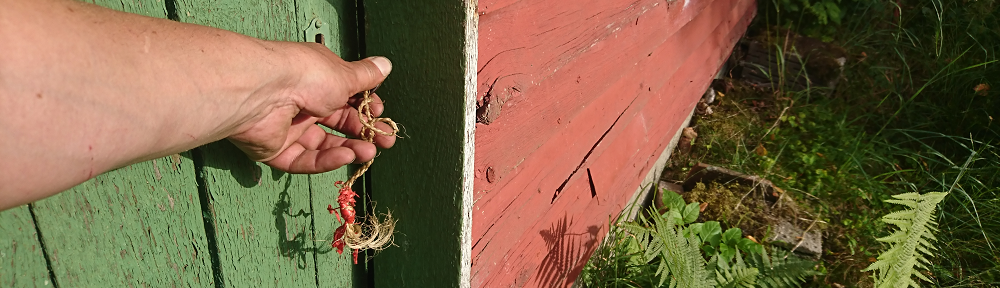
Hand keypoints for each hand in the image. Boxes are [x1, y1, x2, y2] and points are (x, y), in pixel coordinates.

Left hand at [227, 43, 396, 172]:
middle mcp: (303, 102)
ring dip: (349, 149)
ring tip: (369, 153)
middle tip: (386, 141)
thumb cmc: (306, 75)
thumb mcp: (344, 75)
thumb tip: (385, 64)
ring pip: (323, 144)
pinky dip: (326, 160)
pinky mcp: (276, 150)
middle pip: (337, 122)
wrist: (265, 92)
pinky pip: (304, 159)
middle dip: (363, 132)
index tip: (380, 113)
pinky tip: (345, 157)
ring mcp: (289, 127)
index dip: (365, 106)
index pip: (346, 96)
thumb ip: (366, 76)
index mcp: (318, 79)